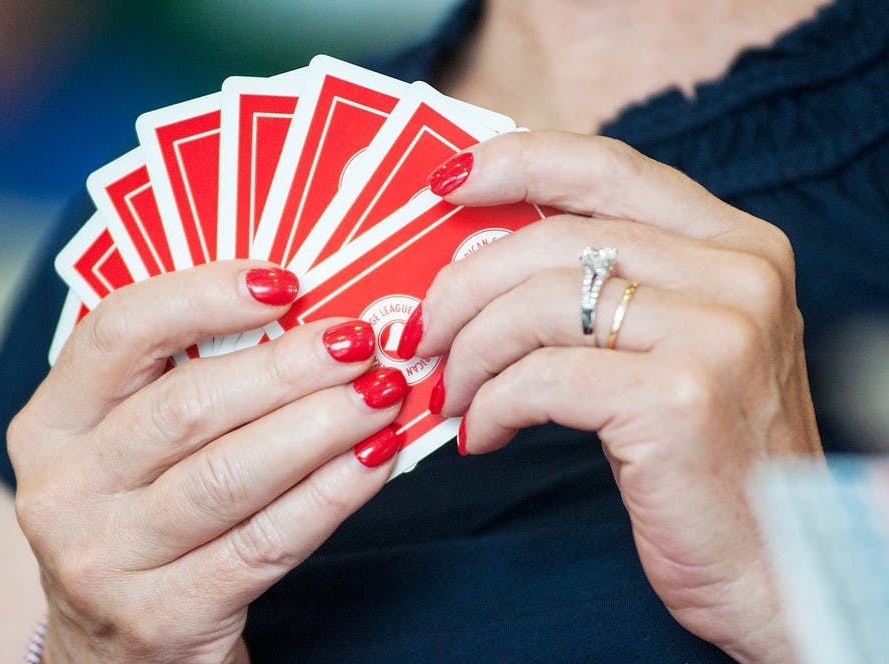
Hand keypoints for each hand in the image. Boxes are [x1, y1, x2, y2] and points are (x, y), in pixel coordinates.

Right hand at [8, 261, 405, 662]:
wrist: (114, 653)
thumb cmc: (140, 520)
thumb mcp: (130, 448)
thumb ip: (185, 381)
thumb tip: (302, 316)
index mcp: (52, 425)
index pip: (119, 332)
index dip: (204, 294)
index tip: (286, 281)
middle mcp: (64, 491)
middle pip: (189, 405)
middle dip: (290, 365)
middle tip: (362, 340)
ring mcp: (107, 561)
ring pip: (232, 474)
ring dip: (323, 424)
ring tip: (382, 393)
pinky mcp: (164, 617)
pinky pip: (267, 541)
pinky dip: (331, 492)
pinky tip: (375, 459)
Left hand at [411, 131, 822, 661]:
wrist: (779, 566)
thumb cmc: (704, 461)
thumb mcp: (671, 350)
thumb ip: (605, 291)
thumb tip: (479, 262)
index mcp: (735, 245)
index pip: (608, 168)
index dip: (516, 164)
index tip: (446, 183)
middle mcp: (738, 275)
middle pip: (557, 239)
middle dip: (464, 283)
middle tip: (422, 331)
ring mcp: (717, 334)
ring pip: (539, 305)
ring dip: (470, 352)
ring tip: (451, 393)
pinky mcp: (681, 400)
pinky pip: (542, 379)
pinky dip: (492, 405)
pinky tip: (484, 434)